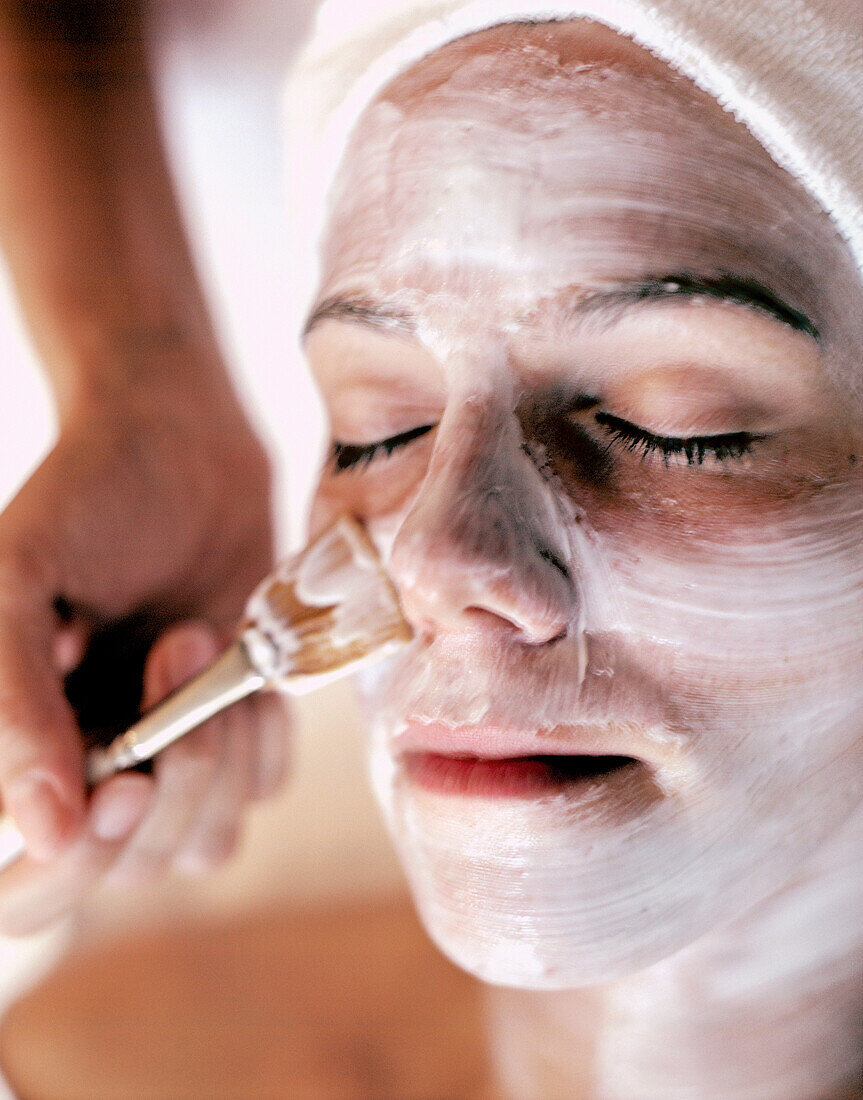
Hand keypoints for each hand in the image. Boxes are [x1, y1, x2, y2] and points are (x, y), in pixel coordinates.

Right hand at [0, 378, 288, 932]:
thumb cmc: (87, 497)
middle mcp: (88, 773)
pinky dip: (263, 734)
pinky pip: (263, 789)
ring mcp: (166, 760)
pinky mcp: (234, 733)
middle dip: (172, 777)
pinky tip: (243, 660)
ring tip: (201, 634)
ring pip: (205, 841)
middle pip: (130, 869)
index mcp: (20, 749)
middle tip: (173, 648)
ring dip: (220, 745)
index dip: (75, 870)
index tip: (126, 781)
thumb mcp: (20, 582)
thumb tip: (44, 832)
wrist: (183, 442)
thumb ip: (13, 704)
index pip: (27, 892)